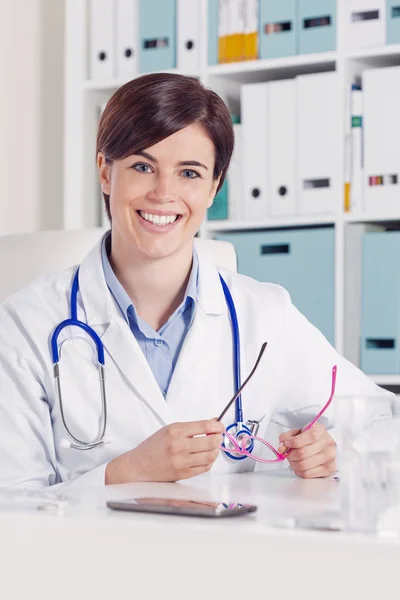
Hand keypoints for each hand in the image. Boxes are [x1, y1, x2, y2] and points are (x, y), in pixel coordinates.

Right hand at [105, 419, 224, 484]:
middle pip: (211, 441)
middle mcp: (179, 446)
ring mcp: (181, 461)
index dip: (218, 426)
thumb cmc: (153, 447)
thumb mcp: (169, 430)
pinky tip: (206, 458)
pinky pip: (204, 468)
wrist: (138, 466)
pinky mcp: (183, 474)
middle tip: (218, 437)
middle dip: (218, 439)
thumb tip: (213, 421)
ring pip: (210, 456)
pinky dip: (209, 462)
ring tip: (212, 448)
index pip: (205, 426)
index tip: (220, 427)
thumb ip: (192, 426)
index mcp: (175, 431)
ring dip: (215, 451)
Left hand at [277, 422, 335, 478]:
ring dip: (293, 464)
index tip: (287, 443)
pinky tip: (299, 466)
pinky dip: (299, 471)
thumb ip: (286, 437)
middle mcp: (327, 443)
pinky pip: (308, 474)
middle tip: (287, 454)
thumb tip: (281, 449)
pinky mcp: (329, 469)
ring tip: (293, 460)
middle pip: (302, 453)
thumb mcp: (297, 432)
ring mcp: (329, 457)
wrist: (322, 443)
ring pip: (304, 465)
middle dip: (290, 455)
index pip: (308, 437)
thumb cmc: (308, 437)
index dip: (294, 442)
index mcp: (320, 430)